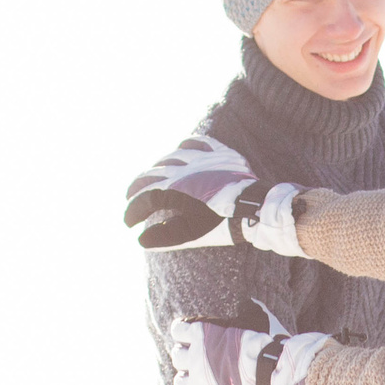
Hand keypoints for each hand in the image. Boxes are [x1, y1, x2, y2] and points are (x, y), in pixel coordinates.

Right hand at [125, 134, 307, 257]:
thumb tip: (141, 241)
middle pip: (151, 175)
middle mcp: (183, 170)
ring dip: (157, 168)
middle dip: (137, 187)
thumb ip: (165, 236)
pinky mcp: (220, 154)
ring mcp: (202, 159)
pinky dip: (185, 146)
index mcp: (174, 189)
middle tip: (130, 197)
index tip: (128, 223)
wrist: (255, 207)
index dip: (133, 211)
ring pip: (171, 157)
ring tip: (151, 176)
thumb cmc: (223, 224)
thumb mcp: (193, 233)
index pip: (145, 198)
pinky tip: (180, 149)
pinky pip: (198, 143)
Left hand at [168, 307, 333, 384]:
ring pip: (180, 384)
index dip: (185, 333)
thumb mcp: (258, 317)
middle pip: (177, 357)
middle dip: (187, 357)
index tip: (192, 335)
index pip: (178, 330)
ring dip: (188, 381)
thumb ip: (246, 309)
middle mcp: (194, 359)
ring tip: (199, 381)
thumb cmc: (268, 345)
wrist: (276, 377)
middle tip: (199, 359)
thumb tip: (247, 302)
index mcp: (201, 334)